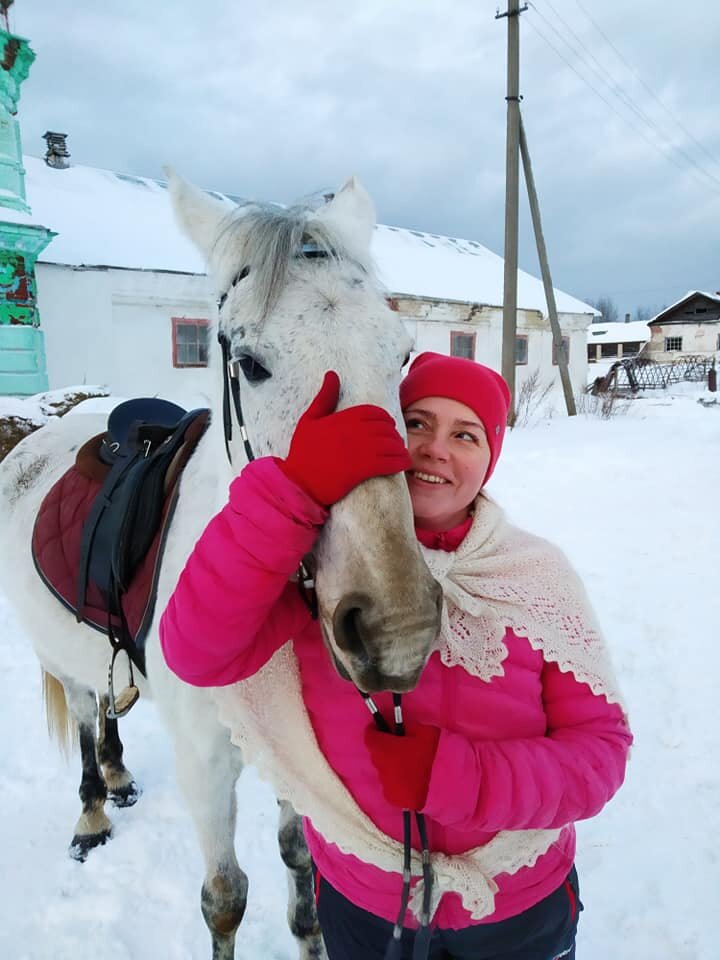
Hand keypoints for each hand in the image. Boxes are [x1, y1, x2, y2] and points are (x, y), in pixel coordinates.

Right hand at [279, 371, 411, 506]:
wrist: (299, 484)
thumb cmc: (303, 453)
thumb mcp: (309, 420)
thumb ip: (324, 397)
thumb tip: (332, 374)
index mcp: (343, 418)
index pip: (374, 412)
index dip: (385, 418)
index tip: (388, 426)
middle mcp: (354, 431)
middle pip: (386, 428)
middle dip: (394, 434)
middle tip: (395, 442)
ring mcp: (360, 450)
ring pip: (391, 444)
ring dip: (400, 448)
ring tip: (401, 454)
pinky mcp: (363, 469)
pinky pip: (390, 462)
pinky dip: (400, 462)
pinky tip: (403, 464)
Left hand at [365, 723, 439, 810]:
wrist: (438, 784)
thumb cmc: (428, 756)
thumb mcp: (423, 731)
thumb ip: (408, 725)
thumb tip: (402, 727)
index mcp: (382, 747)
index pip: (369, 734)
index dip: (376, 729)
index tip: (385, 728)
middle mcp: (378, 763)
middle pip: (376, 751)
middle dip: (385, 746)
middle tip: (401, 744)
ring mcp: (383, 781)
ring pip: (382, 767)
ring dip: (390, 762)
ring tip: (407, 762)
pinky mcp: (389, 795)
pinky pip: (387, 782)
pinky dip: (394, 778)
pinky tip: (408, 776)